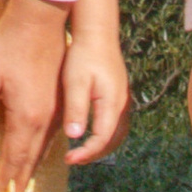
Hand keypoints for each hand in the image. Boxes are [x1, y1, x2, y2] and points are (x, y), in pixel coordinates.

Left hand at [0, 0, 69, 191]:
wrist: (39, 17)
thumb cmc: (8, 45)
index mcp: (27, 116)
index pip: (15, 157)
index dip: (4, 177)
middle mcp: (46, 117)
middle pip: (33, 155)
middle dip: (21, 176)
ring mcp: (56, 106)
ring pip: (45, 144)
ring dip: (34, 163)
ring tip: (25, 178)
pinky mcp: (58, 95)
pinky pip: (52, 131)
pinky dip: (44, 145)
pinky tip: (40, 145)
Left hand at [60, 23, 130, 166]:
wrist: (98, 32)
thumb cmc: (83, 55)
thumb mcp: (75, 81)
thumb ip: (76, 108)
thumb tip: (75, 136)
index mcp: (112, 104)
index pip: (101, 139)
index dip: (86, 153)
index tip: (69, 159)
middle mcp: (122, 104)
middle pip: (113, 141)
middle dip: (94, 154)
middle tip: (73, 159)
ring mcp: (123, 99)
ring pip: (117, 133)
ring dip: (101, 146)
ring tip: (81, 152)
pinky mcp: (119, 94)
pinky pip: (116, 123)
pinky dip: (105, 135)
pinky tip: (89, 132)